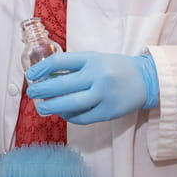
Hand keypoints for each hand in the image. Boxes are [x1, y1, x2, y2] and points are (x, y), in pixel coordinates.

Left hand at [26, 52, 158, 124]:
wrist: (146, 80)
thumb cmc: (115, 68)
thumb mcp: (96, 59)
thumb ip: (74, 67)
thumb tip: (46, 76)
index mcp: (92, 59)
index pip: (61, 61)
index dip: (42, 68)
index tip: (31, 75)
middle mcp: (98, 76)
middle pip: (63, 84)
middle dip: (43, 90)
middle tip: (32, 93)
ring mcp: (104, 95)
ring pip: (72, 103)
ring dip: (53, 106)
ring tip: (42, 108)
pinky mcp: (108, 112)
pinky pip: (83, 117)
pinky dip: (70, 116)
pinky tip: (63, 113)